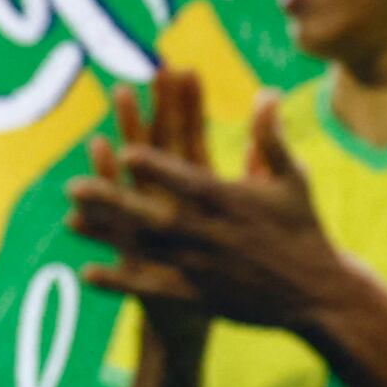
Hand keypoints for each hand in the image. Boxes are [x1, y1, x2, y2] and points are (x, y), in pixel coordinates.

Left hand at [69, 86, 365, 331]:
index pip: (185, 179)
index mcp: (230, 201)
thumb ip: (271, 136)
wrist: (318, 294)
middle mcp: (209, 234)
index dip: (154, 166)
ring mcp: (200, 267)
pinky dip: (119, 282)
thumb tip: (266, 91)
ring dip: (105, 235)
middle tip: (73, 187)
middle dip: (111, 201)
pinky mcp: (197, 294)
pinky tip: (87, 274)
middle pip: (151, 215)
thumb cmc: (304, 229)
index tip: (124, 151)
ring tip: (68, 221)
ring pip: (143, 249)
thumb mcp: (292, 178)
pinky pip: (151, 287)